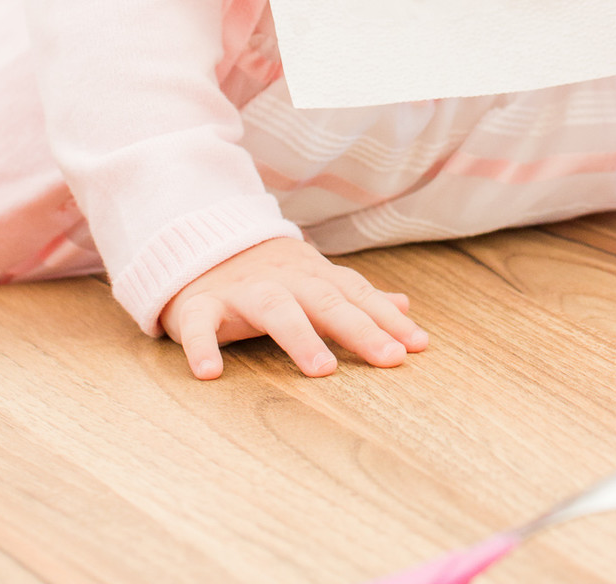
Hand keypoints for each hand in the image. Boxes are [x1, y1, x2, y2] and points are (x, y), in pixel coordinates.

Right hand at [159, 236, 428, 379]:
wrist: (198, 243)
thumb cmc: (268, 274)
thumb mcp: (314, 279)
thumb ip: (356, 297)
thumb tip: (406, 306)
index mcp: (312, 277)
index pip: (356, 296)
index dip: (387, 319)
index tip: (418, 346)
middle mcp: (283, 280)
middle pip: (325, 301)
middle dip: (359, 328)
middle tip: (390, 358)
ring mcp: (242, 291)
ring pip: (274, 308)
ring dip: (299, 336)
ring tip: (322, 370)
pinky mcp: (198, 305)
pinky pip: (199, 324)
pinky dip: (202, 346)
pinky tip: (210, 373)